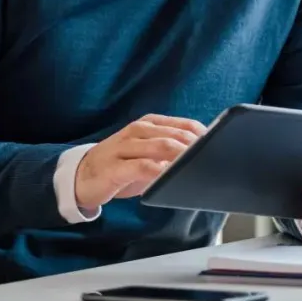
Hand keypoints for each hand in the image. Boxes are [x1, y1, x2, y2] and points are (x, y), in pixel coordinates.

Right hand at [75, 114, 205, 213]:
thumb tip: (203, 158)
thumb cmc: (121, 166)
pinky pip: (141, 167)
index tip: (220, 147)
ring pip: (161, 147)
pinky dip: (159, 171)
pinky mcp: (114, 167)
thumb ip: (171, 153)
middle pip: (176, 135)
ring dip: (182, 157)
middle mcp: (138, 130)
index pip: (185, 125)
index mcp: (150, 123)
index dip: (204, 136)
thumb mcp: (148, 154)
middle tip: (213, 159)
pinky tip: (170, 177)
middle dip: (196, 148)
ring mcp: (125, 146)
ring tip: (197, 166)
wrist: (81, 176)